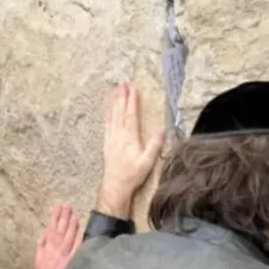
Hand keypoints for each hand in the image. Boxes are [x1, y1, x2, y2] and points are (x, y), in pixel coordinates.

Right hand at [33, 203, 80, 268]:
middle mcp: (56, 247)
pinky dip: (78, 238)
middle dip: (64, 215)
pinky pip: (76, 247)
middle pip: (61, 228)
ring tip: (74, 213)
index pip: (52, 226)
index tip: (58, 206)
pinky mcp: (71, 260)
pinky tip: (81, 230)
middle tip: (68, 204)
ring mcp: (64, 253)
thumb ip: (41, 245)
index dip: (55, 215)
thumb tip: (44, 233)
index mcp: (47, 246)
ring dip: (72, 223)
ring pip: (69, 235)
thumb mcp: (38, 258)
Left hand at [98, 81, 164, 218]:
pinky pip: (107, 124)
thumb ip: (155, 145)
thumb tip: (162, 129)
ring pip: (112, 115)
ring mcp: (111, 138)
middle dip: (122, 96)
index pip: (131, 114)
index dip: (133, 100)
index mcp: (130, 137)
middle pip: (121, 111)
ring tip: (115, 91)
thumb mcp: (148, 162)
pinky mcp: (107, 143)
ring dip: (114, 102)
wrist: (115, 186)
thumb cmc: (132, 175)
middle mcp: (119, 135)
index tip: (134, 88)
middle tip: (123, 82)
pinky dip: (108, 114)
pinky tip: (108, 109)